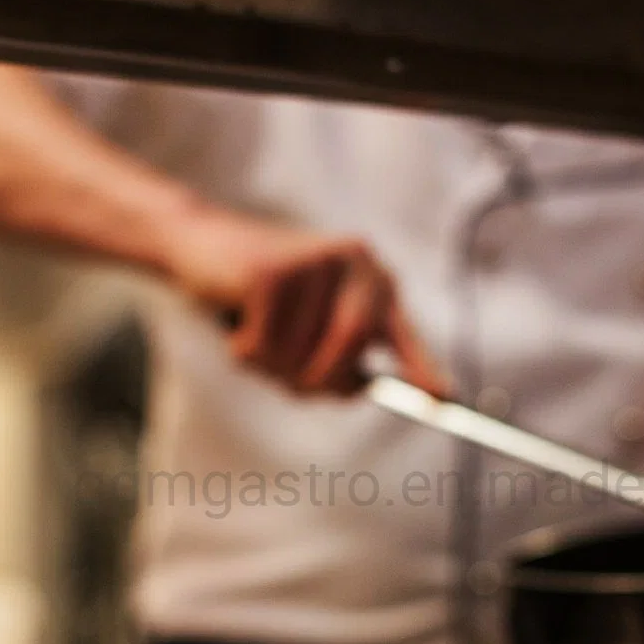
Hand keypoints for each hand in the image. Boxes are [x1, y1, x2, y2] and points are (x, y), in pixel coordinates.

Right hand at [161, 202, 448, 397]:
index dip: (424, 368)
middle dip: (319, 379)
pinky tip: (235, 319)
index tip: (443, 401)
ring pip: (302, 354)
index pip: (403, 333)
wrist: (200, 243)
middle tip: (293, 387)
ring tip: (256, 339)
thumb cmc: (263, 297)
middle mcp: (354, 263)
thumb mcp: (309, 330)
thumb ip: (337, 360)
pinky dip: (245, 351)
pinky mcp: (270, 271)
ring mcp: (313, 262)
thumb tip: (360, 390)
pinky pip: (263, 346)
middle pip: (351, 346)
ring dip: (273, 368)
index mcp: (373, 280)